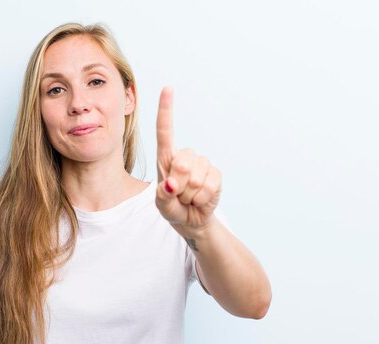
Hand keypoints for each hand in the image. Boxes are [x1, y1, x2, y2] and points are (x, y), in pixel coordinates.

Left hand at [155, 87, 221, 235]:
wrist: (191, 220)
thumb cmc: (172, 208)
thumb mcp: (162, 205)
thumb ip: (162, 196)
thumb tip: (171, 184)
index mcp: (167, 158)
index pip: (165, 131)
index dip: (166, 110)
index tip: (168, 89)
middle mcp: (185, 157)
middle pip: (182, 163)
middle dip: (179, 184)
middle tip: (178, 194)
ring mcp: (202, 164)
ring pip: (195, 178)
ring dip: (190, 195)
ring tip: (188, 197)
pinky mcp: (215, 174)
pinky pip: (209, 185)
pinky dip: (202, 198)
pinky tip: (199, 199)